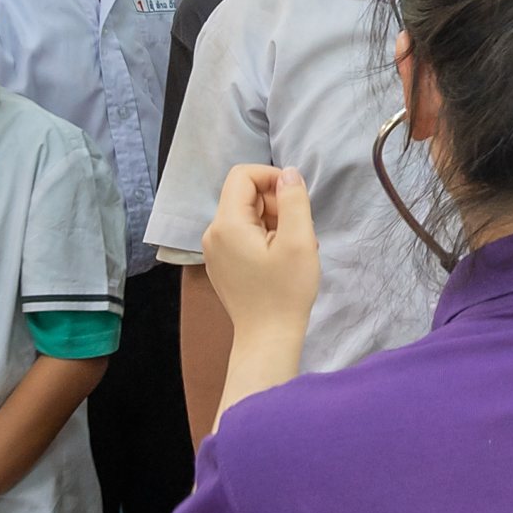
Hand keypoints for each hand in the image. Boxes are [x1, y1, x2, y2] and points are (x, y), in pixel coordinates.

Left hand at [203, 164, 320, 335]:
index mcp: (227, 224)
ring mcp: (214, 250)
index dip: (271, 177)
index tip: (295, 198)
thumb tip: (289, 174)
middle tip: (297, 231)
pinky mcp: (221, 263)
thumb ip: (294, 200)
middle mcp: (213, 233)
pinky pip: (242, 234)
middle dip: (275, 203)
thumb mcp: (299, 241)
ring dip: (273, 221)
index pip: (242, 175)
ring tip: (293, 249)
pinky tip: (280, 259)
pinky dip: (263, 237)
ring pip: (246, 215)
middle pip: (244, 195)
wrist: (267, 338)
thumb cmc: (285, 292)